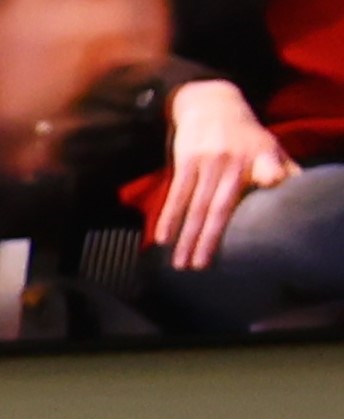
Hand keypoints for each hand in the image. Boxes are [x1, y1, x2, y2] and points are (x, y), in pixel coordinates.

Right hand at [159, 79, 296, 269]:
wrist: (212, 103)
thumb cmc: (245, 135)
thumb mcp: (269, 146)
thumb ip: (285, 170)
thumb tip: (305, 195)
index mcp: (261, 157)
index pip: (268, 169)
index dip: (272, 174)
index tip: (272, 183)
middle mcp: (236, 160)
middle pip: (220, 206)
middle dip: (209, 238)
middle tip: (200, 267)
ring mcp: (210, 160)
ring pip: (195, 206)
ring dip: (186, 237)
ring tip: (180, 264)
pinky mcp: (187, 160)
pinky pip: (176, 194)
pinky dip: (169, 218)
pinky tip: (162, 239)